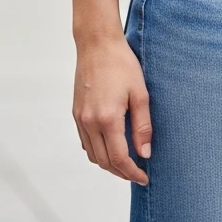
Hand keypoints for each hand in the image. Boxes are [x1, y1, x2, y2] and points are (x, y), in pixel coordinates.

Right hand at [72, 32, 151, 183]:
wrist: (97, 44)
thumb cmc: (121, 64)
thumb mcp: (140, 94)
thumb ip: (143, 126)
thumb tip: (145, 153)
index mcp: (107, 119)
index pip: (119, 159)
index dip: (132, 172)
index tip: (144, 177)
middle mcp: (89, 122)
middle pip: (104, 161)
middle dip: (121, 172)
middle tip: (138, 173)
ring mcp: (80, 118)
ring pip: (92, 154)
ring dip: (108, 163)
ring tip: (127, 162)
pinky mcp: (76, 113)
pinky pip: (85, 142)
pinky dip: (98, 151)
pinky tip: (111, 146)